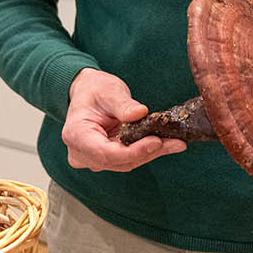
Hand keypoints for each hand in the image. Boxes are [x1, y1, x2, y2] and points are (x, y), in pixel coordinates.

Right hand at [62, 68, 185, 170]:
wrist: (87, 93)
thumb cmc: (94, 90)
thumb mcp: (108, 90)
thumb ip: (122, 104)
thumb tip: (140, 113)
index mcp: (76, 135)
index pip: (106, 153)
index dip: (134, 151)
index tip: (156, 142)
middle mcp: (81, 153)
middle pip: (119, 161)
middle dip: (148, 152)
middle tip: (175, 143)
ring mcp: (93, 159)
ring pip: (126, 163)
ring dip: (151, 153)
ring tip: (176, 143)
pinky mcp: (105, 159)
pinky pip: (128, 159)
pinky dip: (146, 151)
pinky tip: (166, 144)